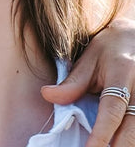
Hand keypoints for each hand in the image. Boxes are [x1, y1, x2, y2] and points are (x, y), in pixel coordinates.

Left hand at [41, 17, 134, 145]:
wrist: (133, 38)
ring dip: (122, 145)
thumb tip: (47, 95)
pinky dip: (127, 138)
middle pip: (132, 130)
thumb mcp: (88, 60)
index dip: (101, 134)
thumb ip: (72, 83)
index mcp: (122, 74)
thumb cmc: (108, 49)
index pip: (112, 111)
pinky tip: (113, 142)